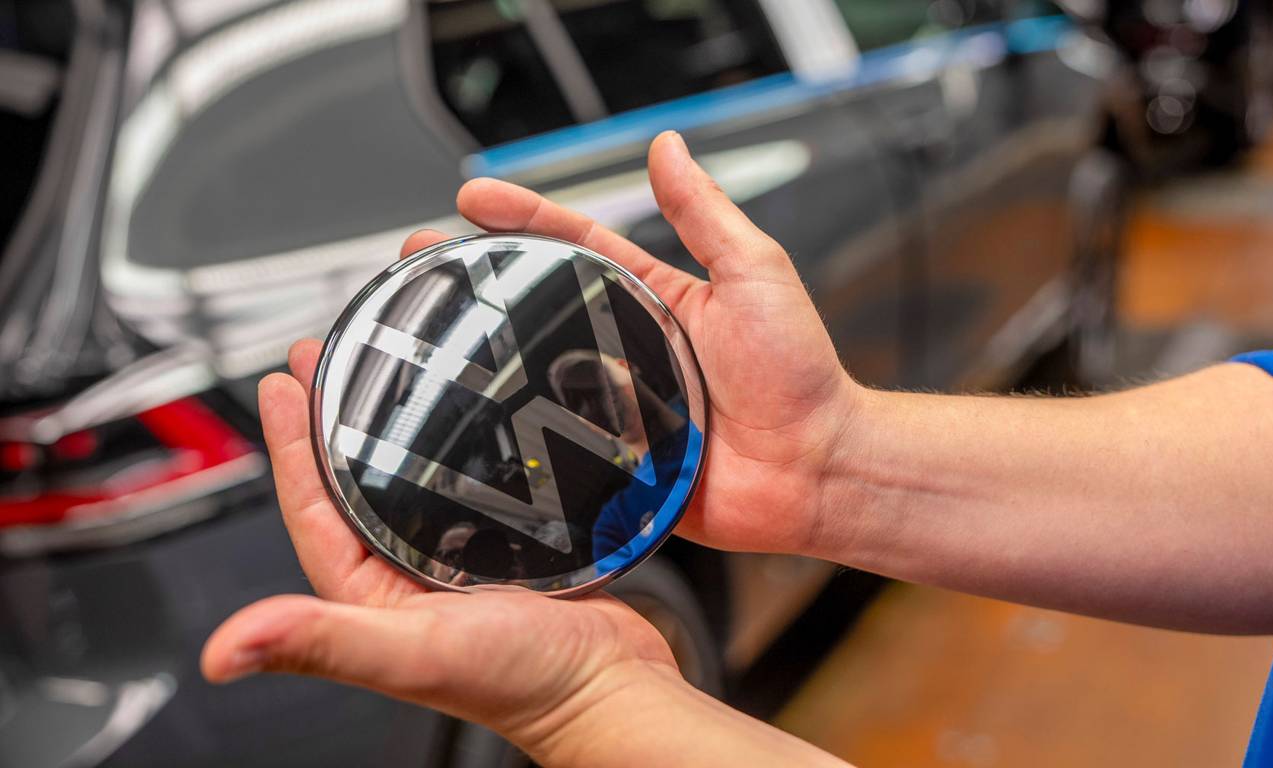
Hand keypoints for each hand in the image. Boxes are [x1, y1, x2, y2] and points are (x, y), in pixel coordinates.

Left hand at [200, 278, 680, 760]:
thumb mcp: (414, 649)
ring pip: (412, 477)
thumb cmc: (521, 684)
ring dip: (396, 424)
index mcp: (369, 593)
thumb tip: (223, 651)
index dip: (289, 441)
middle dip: (334, 416)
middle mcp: (407, 571)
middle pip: (355, 479)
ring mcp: (460, 556)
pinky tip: (473, 415)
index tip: (280, 383)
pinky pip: (473, 483)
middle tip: (325, 355)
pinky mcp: (512, 544)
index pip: (311, 505)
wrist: (611, 686)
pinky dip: (463, 446)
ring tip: (388, 370)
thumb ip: (324, 640)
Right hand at [453, 132, 858, 555]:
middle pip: (539, 306)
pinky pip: (556, 443)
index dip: (524, 217)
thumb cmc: (800, 376)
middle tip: (422, 261)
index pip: (576, 243)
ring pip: (535, 373)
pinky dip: (519, 429)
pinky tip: (476, 414)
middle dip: (477, 279)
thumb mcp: (755, 274)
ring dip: (482, 352)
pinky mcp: (613, 460)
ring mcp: (617, 404)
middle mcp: (628, 347)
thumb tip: (670, 147)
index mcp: (655, 298)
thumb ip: (707, 214)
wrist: (815, 470)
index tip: (473, 197)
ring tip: (426, 325)